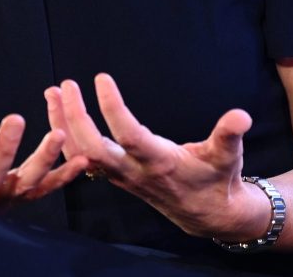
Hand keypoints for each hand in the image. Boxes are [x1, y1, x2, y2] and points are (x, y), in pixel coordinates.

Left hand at [46, 75, 270, 241]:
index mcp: (160, 162)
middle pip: (94, 148)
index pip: (129, 135)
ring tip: (52, 92)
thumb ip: (230, 135)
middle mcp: (135, 171)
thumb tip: (241, 116)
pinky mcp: (116, 174)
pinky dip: (68, 134)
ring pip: (82, 154)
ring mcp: (122, 175)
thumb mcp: (228, 156)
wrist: (208, 213)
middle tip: (66, 84)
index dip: (113, 108)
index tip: (100, 78)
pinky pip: (83, 157)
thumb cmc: (217, 178)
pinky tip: (59, 111)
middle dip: (75, 117)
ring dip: (63, 124)